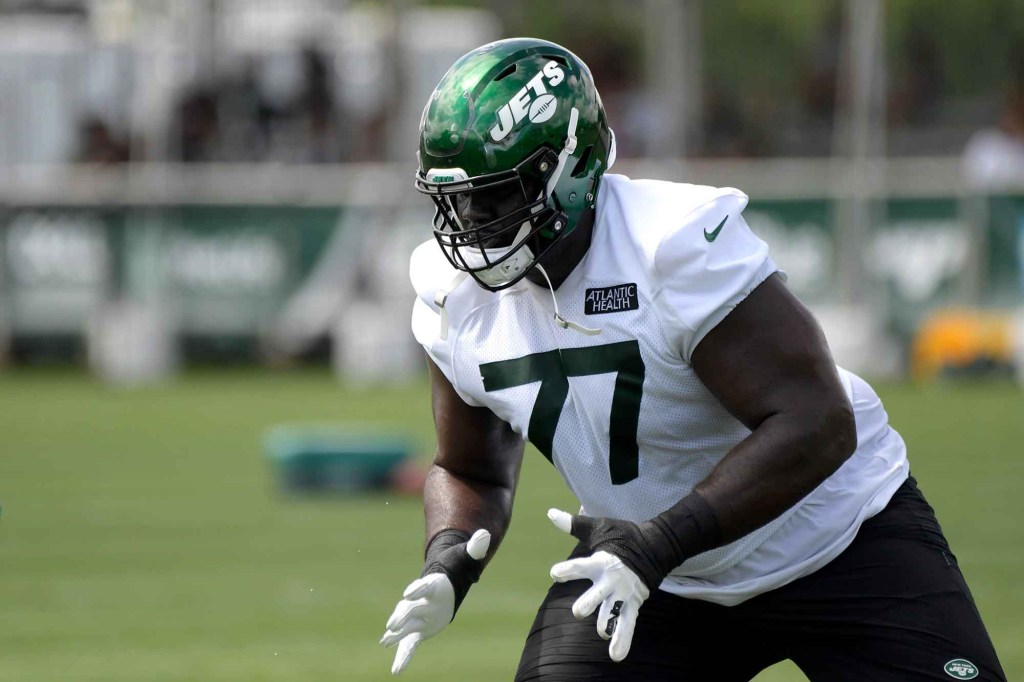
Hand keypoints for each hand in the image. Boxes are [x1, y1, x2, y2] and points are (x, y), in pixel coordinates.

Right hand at [380, 529, 489, 674]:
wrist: (445, 579)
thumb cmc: (455, 566)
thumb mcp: (466, 557)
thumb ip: (475, 548)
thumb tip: (485, 535)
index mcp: (433, 584)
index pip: (424, 585)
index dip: (417, 589)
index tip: (408, 594)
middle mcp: (422, 601)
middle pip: (409, 608)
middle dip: (401, 615)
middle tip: (391, 624)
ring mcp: (418, 615)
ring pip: (405, 626)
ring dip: (396, 634)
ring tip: (385, 641)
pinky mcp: (420, 629)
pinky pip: (410, 644)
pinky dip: (403, 656)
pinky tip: (397, 671)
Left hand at [547, 509, 650, 661]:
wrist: (656, 545)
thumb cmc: (622, 536)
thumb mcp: (599, 527)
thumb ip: (573, 525)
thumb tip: (550, 513)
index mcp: (601, 561)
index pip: (582, 566)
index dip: (569, 570)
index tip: (555, 573)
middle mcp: (611, 580)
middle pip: (598, 594)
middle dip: (589, 603)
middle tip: (578, 611)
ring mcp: (623, 594)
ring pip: (613, 613)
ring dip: (606, 623)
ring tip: (600, 632)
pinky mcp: (633, 604)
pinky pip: (627, 624)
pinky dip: (623, 640)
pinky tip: (615, 655)